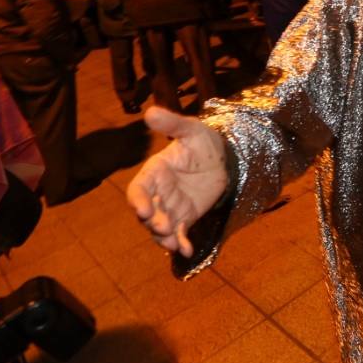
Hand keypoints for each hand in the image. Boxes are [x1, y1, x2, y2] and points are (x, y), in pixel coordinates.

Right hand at [127, 106, 228, 257]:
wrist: (225, 158)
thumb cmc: (204, 141)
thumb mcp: (192, 130)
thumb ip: (173, 124)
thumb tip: (150, 112)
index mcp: (154, 172)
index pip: (138, 189)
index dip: (138, 200)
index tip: (142, 210)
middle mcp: (158, 192)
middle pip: (147, 212)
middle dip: (152, 222)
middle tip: (164, 227)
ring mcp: (170, 207)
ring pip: (159, 226)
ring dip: (163, 237)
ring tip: (172, 244)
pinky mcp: (185, 217)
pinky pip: (179, 234)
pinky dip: (180, 243)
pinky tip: (187, 250)